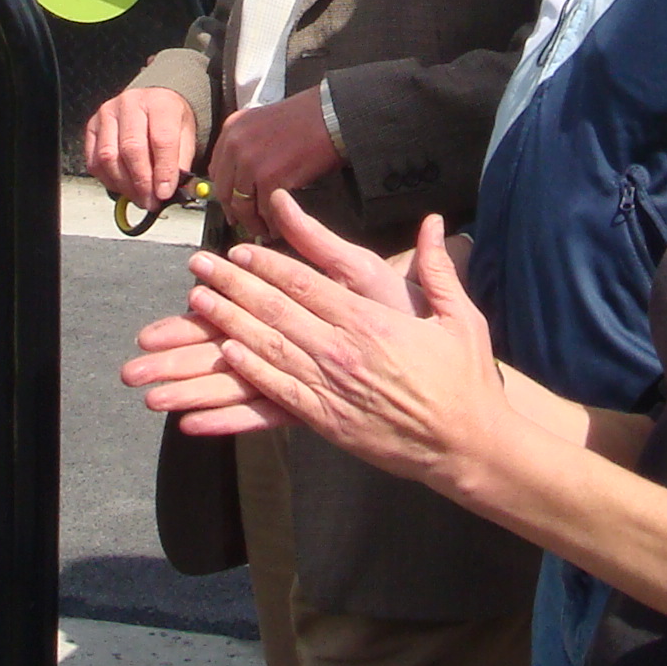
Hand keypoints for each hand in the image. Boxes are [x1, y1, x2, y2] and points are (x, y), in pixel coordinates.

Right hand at [84, 88, 199, 215]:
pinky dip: (108, 180)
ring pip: (108, 157)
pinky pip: (94, 161)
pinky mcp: (92, 127)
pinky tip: (123, 187)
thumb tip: (173, 189)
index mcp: (160, 103)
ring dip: (124, 185)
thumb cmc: (169, 120)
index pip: (161, 139)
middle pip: (131, 148)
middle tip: (151, 201)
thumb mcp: (186, 135)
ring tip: (139, 198)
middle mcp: (130, 104)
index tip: (165, 193)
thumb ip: (181, 161)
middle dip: (142, 182)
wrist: (151, 104)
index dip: (163, 170)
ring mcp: (107, 114)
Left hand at [123, 211, 443, 437]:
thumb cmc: (466, 379)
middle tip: (200, 267)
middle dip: (234, 286)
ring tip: (198, 303)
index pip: (308, 286)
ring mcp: (334, 389)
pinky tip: (228, 354)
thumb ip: (439, 268)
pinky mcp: (329, 421)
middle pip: (277, 312)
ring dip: (230, 323)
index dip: (268, 266)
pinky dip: (251, 372)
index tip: (239, 251)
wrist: (468, 443)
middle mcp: (346, 353)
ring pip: (270, 349)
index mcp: (372, 323)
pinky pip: (280, 393)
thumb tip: (435, 222)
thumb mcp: (460, 316)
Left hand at [205, 92, 342, 234]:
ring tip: (265, 231)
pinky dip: (273, 224)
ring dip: (254, 223)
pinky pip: (266, 211)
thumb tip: (242, 177)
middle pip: (225, 192)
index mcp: (232, 129)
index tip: (232, 204)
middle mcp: (236, 146)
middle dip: (237, 213)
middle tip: (246, 224)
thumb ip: (247, 144)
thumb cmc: (306, 118)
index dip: (224, 192)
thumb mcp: (263, 121)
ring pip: (243, 206)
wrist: (331, 115)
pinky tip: (279, 228)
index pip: (216, 171)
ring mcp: (251, 163)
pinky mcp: (270, 179)